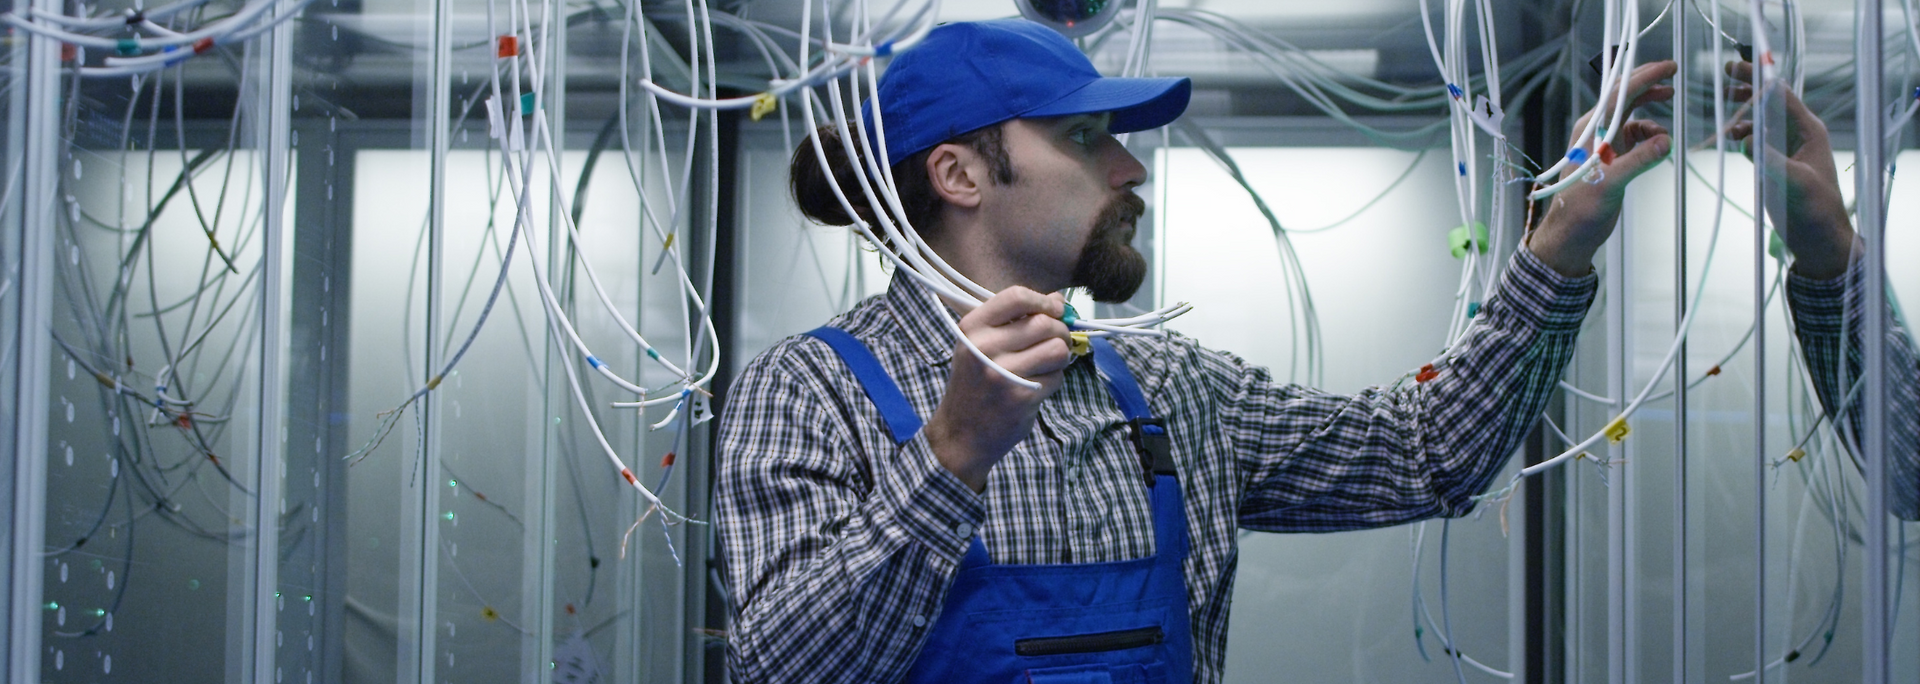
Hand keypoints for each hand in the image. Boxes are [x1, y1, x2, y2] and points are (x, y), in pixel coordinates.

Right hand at [924, 287, 1071, 491]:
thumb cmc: (975, 382)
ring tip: (1047, 363)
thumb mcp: (980, 344)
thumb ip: (1015, 319)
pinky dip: (1053, 380)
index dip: (1043, 300)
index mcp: (972, 328)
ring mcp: (1004, 373)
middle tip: (1055, 342)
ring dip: (1060, 356)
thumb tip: (1059, 299)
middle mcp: (985, 347)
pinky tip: (1037, 386)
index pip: (1016, 296)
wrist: (961, 432)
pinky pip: (1057, 376)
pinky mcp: (1022, 396)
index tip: (1054, 309)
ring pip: (1058, 349)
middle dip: (1060, 331)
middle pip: (1044, 323)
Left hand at [1528, 60, 1677, 275]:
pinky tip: (1660, 144)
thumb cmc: (1581, 208)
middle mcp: (1596, 132)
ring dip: (1651, 111)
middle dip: (1648, 83)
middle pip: (1624, 97)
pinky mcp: (1613, 158)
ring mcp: (1605, 144)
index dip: (1644, 76)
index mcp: (1590, 129)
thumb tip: (1666, 139)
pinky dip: (1650, 135)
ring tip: (1667, 115)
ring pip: (1632, 115)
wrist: (1572, 233)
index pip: (1619, 93)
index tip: (1668, 67)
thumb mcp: (1611, 183)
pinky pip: (1636, 136)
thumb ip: (1640, 160)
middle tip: (1673, 73)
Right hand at [1724, 60, 1856, 278]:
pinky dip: (1743, 134)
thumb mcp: (1793, 183)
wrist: (1819, 238)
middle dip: (1748, 88)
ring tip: (1722, 107)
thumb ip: (1769, 160)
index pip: (1781, 95)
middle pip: (1771, 102)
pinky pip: (1758, 139)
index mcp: (1808, 131)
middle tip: (1724, 77)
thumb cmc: (1814, 210)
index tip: (1734, 69)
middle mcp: (1799, 134)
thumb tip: (1744, 140)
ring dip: (1743, 111)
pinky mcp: (1777, 162)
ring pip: (1763, 119)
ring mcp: (1787, 148)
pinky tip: (1731, 138)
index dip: (1758, 79)